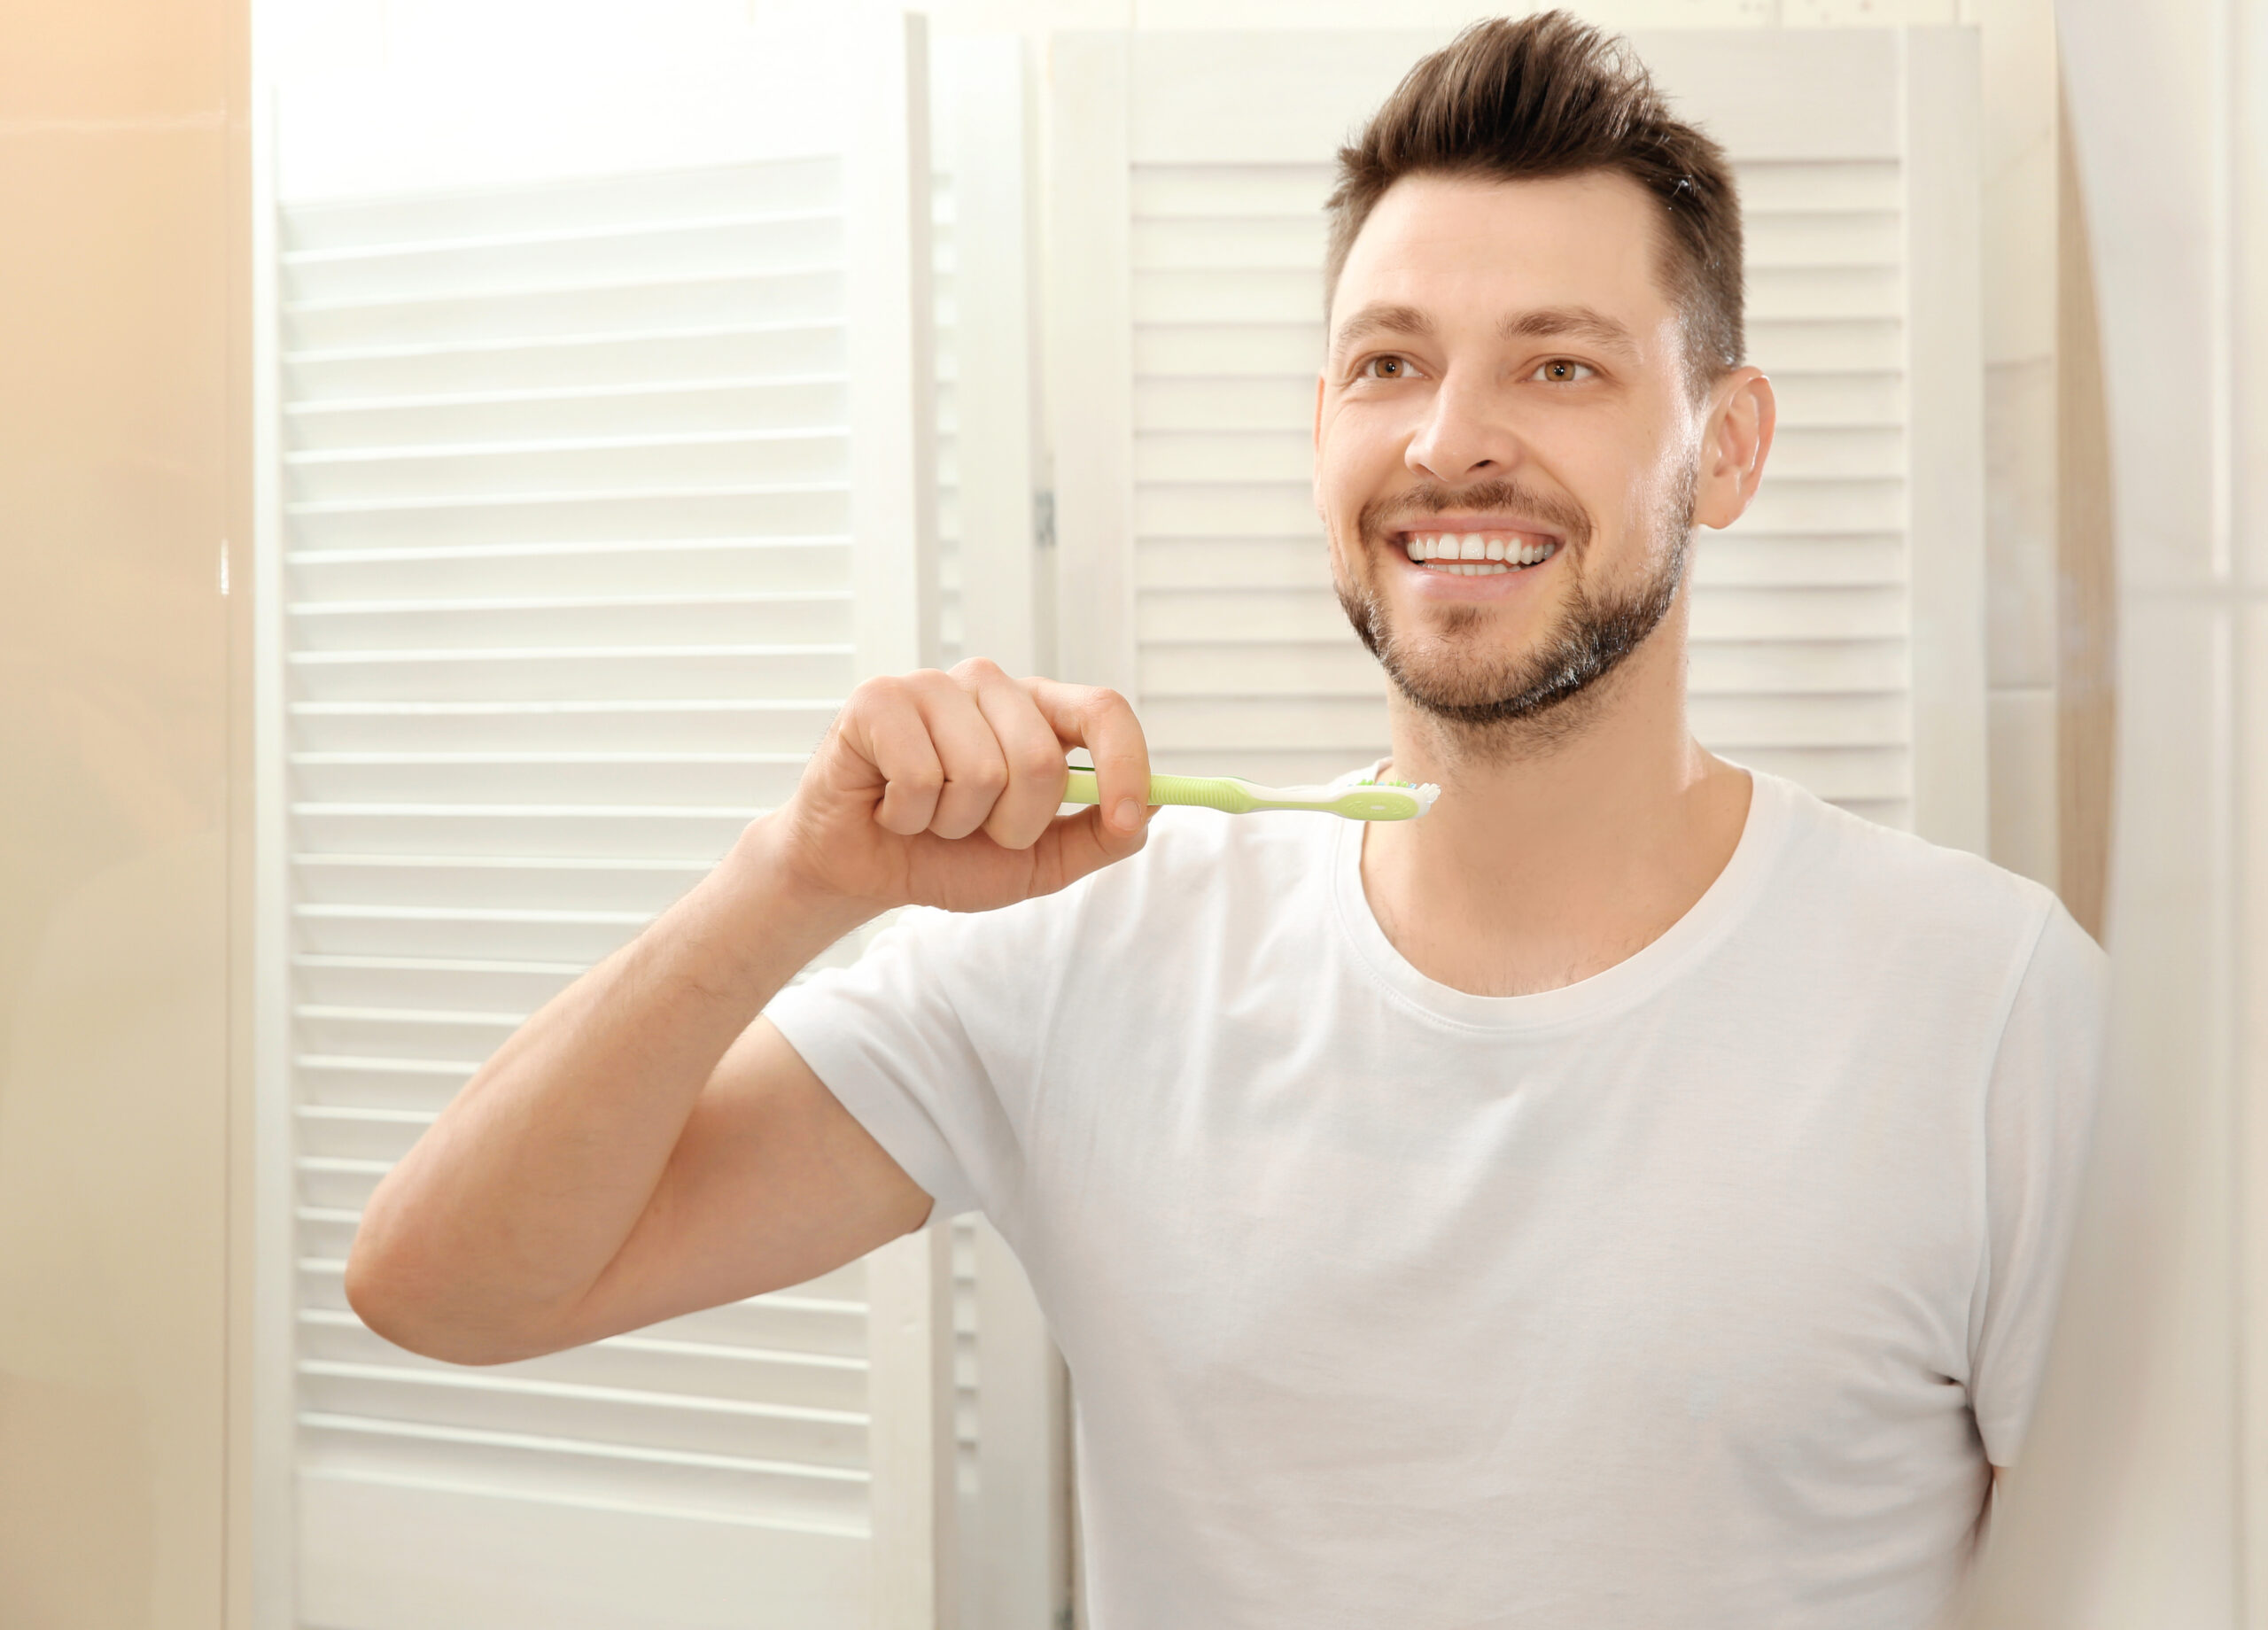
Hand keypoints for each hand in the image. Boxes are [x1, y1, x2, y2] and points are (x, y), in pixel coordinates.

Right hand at [762, 659, 1153, 914]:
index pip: (1103, 711)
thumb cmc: (946, 855)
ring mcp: (932, 686)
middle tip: (973, 830)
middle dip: (1013, 825)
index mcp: (1036, 712)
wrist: (862, 869)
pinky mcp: (878, 699)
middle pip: (1042, 758)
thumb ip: (1099, 836)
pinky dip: (907, 814)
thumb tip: (1151, 806)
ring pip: (980, 772)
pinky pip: (921, 776)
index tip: (1125, 818)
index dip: (1126, 763)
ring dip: (953, 823)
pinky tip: (891, 807)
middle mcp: (989, 687)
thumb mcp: (1038, 861)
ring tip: (927, 817)